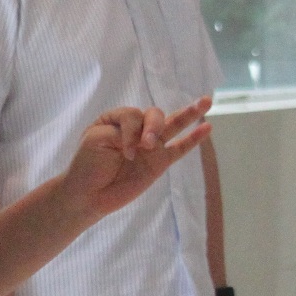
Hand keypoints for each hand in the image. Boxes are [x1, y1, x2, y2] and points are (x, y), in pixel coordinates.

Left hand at [61, 98, 212, 221]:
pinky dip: (194, 139)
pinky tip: (207, 128)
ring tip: (206, 101)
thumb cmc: (87, 164)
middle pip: (154, 115)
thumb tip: (149, 140)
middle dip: (153, 126)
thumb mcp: (96, 139)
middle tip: (146, 144)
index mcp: (117, 119)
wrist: (87, 194)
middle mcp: (136, 129)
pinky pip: (180, 148)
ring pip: (172, 125)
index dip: (130, 130)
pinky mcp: (159, 163)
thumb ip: (122, 131)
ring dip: (189, 113)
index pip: (132, 114)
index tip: (123, 150)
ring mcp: (150, 146)